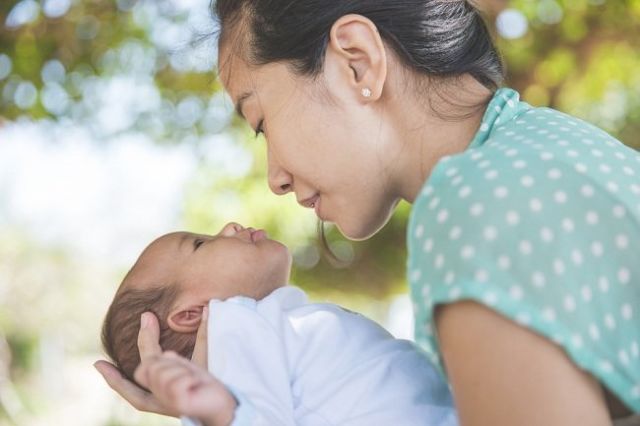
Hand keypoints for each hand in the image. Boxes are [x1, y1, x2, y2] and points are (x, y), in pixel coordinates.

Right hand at [94, 308, 209, 416]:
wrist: (231, 404)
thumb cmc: (217, 384)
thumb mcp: (204, 357)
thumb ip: (200, 337)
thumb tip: (205, 309)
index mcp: (161, 396)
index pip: (132, 389)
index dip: (114, 378)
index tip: (97, 363)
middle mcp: (160, 403)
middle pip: (143, 370)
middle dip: (148, 345)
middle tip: (147, 318)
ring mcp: (167, 405)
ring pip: (157, 369)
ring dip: (177, 365)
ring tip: (195, 375)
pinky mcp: (178, 405)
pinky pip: (174, 378)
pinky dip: (185, 373)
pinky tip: (196, 381)